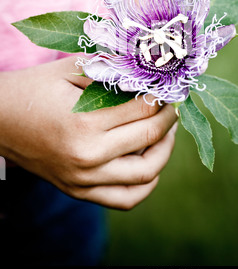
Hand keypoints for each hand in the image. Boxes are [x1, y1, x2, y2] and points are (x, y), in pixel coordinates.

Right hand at [0, 57, 176, 209]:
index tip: (167, 88)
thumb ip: (110, 69)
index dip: (161, 96)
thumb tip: (148, 70)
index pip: (142, 108)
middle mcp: (87, 156)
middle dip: (168, 118)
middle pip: (149, 138)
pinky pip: (126, 199)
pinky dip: (146, 185)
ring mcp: (83, 179)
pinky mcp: (79, 191)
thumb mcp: (71, 69)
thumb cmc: (34, 89)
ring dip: (165, 151)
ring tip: (167, 133)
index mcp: (84, 122)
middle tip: (171, 106)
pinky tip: (151, 166)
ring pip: (145, 174)